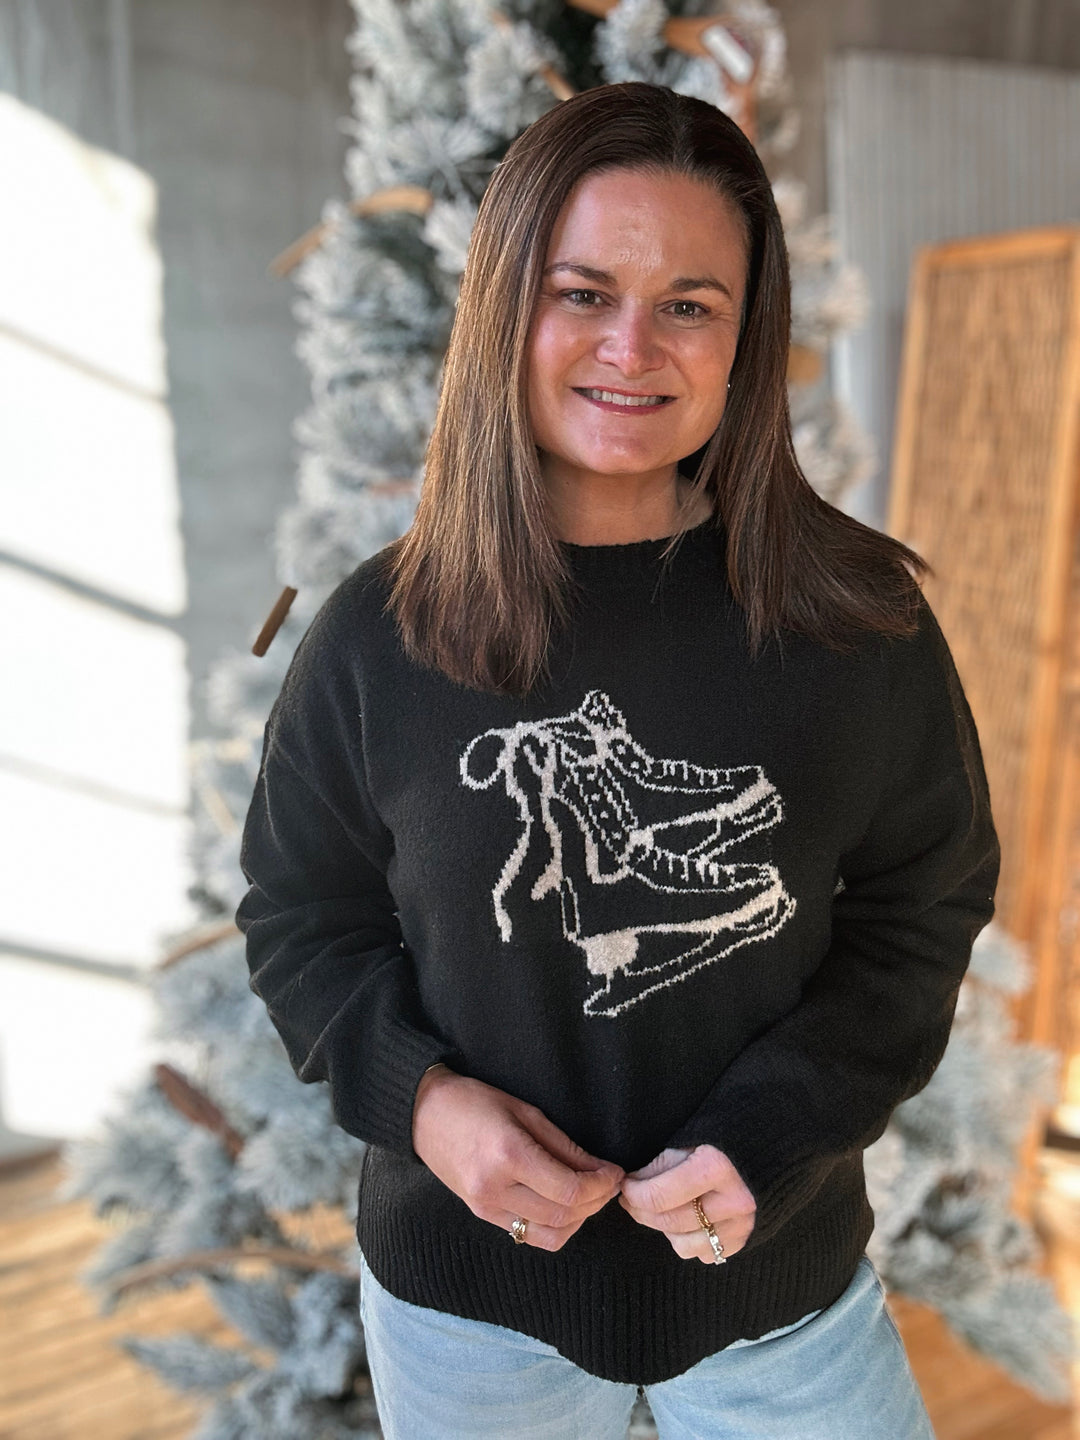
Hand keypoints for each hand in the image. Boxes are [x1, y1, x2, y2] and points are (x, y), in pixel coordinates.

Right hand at [412, 1066, 623, 1251]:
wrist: (423, 1114)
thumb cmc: (475, 1101)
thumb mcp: (525, 1111)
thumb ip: (564, 1145)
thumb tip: (600, 1169)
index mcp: (509, 1155)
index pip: (569, 1189)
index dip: (601, 1185)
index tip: (615, 1173)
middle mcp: (495, 1188)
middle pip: (563, 1215)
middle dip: (596, 1202)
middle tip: (609, 1184)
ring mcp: (485, 1207)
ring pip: (548, 1234)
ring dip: (578, 1221)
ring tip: (590, 1196)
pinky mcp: (481, 1215)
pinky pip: (527, 1234)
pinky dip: (554, 1226)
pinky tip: (562, 1205)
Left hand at [618, 1144, 755, 1263]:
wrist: (757, 1157)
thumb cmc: (713, 1145)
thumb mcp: (683, 1144)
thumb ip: (655, 1167)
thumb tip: (631, 1187)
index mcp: (715, 1169)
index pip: (658, 1196)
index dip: (633, 1193)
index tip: (625, 1185)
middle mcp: (733, 1201)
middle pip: (669, 1222)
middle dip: (641, 1211)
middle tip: (631, 1199)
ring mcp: (740, 1226)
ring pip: (683, 1245)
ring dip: (664, 1229)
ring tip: (661, 1209)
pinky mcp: (743, 1241)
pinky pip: (702, 1254)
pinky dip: (688, 1240)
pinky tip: (687, 1219)